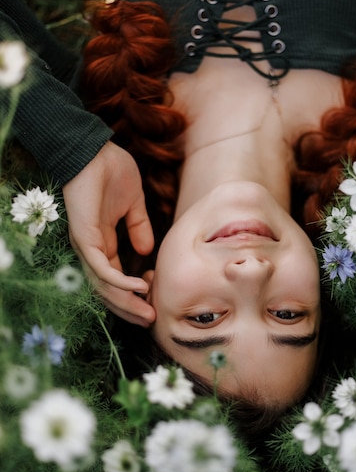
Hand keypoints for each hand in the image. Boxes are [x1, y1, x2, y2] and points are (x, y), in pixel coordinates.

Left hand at [62, 141, 155, 325]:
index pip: (116, 277)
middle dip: (130, 307)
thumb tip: (148, 251)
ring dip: (126, 302)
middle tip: (151, 321)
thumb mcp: (133, 204)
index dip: (134, 292)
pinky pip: (101, 268)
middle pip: (108, 289)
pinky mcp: (84, 238)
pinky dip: (119, 282)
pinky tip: (138, 288)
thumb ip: (138, 226)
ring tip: (147, 315)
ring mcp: (87, 245)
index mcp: (103, 242)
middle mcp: (93, 249)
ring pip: (103, 286)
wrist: (94, 150)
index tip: (155, 300)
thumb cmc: (111, 171)